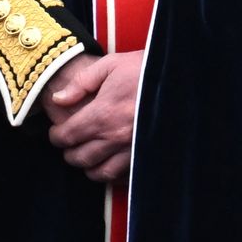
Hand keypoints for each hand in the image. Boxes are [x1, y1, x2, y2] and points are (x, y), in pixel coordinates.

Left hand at [39, 50, 142, 183]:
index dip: (56, 136)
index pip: (68, 136)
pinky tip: (111, 164)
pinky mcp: (151, 156)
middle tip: (69, 145)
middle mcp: (117, 137)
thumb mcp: (111, 65)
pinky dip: (114, 175)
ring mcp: (135, 149)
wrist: (186, 80)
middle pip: (81, 158)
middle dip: (70, 153)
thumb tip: (58, 99)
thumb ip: (81, 83)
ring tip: (87, 157)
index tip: (56, 133)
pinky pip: (126, 176)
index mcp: (104, 114)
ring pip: (102, 173)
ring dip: (89, 168)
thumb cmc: (147, 69)